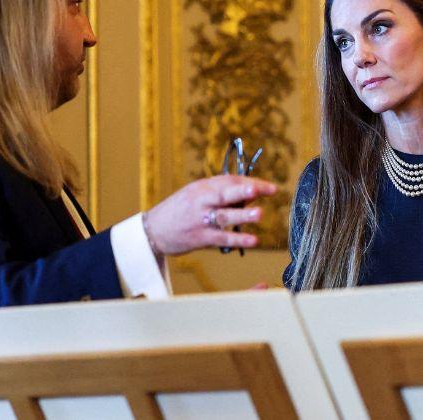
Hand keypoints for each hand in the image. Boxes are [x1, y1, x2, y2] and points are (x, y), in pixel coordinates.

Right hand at [143, 175, 276, 255]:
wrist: (152, 230)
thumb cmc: (180, 210)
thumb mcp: (196, 194)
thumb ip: (220, 193)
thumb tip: (249, 194)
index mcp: (202, 187)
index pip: (230, 181)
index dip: (251, 183)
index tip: (270, 188)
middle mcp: (202, 201)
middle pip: (225, 193)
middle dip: (244, 191)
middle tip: (260, 190)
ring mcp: (200, 219)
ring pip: (224, 216)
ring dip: (243, 215)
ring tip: (260, 214)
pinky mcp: (200, 238)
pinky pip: (222, 238)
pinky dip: (238, 239)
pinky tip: (253, 240)